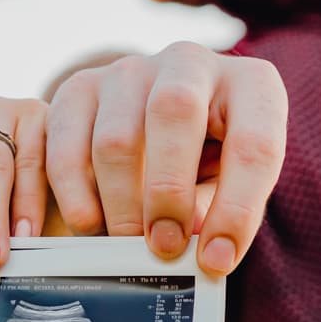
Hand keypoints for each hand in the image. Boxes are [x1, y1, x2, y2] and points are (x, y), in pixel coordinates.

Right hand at [46, 42, 286, 276]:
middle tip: (164, 247)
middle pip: (174, 113)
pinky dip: (74, 195)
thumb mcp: (230, 184)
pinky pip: (66, 142)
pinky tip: (89, 227)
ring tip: (127, 246)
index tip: (217, 259)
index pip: (254, 142)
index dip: (236, 208)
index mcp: (250, 85)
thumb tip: (193, 251)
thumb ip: (215, 211)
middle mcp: (190, 62)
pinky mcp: (81, 87)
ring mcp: (131, 70)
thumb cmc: (211, 162)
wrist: (164, 126)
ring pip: (116, 137)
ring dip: (120, 203)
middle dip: (168, 192)